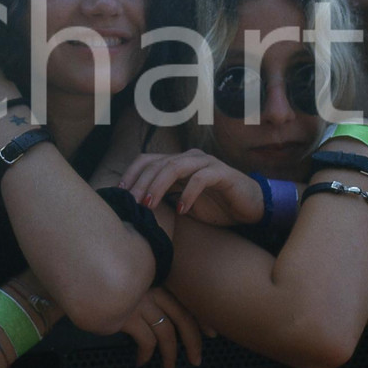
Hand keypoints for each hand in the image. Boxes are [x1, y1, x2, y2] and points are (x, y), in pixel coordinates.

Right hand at [118, 287, 203, 367]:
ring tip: (169, 366)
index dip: (203, 319)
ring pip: (167, 332)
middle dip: (193, 342)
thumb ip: (157, 296)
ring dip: (170, 354)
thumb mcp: (139, 286)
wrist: (84, 287)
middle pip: (183, 317)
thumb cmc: (115, 290)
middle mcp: (155, 287)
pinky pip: (147, 341)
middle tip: (196, 359)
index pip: (190, 301)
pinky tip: (142, 361)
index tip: (211, 333)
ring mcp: (142, 300)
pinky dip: (147, 355)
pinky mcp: (129, 315)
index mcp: (162, 279)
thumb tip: (174, 320)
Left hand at [120, 150, 263, 226]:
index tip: (118, 194)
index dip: (131, 174)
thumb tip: (134, 208)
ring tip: (149, 205)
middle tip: (131, 204)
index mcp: (177, 163)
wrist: (249, 208)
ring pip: (175, 167)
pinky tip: (181, 210)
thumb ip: (164, 199)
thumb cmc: (215, 206)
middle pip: (157, 164)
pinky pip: (201, 178)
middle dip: (140, 183)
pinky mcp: (222, 173)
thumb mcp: (182, 203)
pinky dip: (188, 193)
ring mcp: (206, 163)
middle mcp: (189, 158)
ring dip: (158, 185)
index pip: (147, 160)